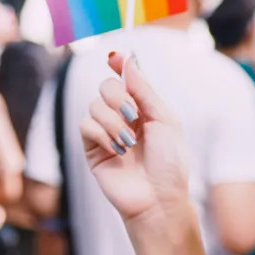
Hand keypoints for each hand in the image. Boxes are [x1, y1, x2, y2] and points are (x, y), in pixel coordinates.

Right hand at [80, 53, 189, 223]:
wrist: (158, 197)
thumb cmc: (169, 162)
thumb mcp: (164, 119)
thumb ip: (144, 90)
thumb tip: (128, 61)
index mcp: (143, 107)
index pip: (125, 78)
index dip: (119, 64)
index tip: (115, 57)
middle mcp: (122, 116)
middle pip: (106, 85)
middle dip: (118, 96)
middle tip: (133, 114)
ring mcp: (106, 132)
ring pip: (94, 104)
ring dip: (114, 121)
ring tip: (129, 142)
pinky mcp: (92, 148)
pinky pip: (85, 125)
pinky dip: (103, 134)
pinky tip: (117, 150)